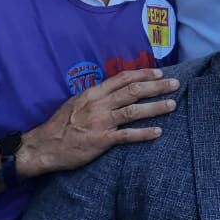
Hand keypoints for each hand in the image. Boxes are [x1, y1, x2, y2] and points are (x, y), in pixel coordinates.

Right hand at [16, 69, 178, 176]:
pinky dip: (143, 133)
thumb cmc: (60, 125)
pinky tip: (158, 132)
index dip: (143, 74)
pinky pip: (127, 135)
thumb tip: (116, 90)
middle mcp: (99, 105)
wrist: (43, 146)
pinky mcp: (101, 140)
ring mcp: (101, 122)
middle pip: (133, 91)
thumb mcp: (76, 103)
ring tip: (172, 104)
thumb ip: (97, 96)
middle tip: (175, 84)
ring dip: (155, 107)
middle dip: (156, 87)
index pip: (123, 78)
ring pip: (133, 111)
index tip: (160, 73)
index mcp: (93, 93)